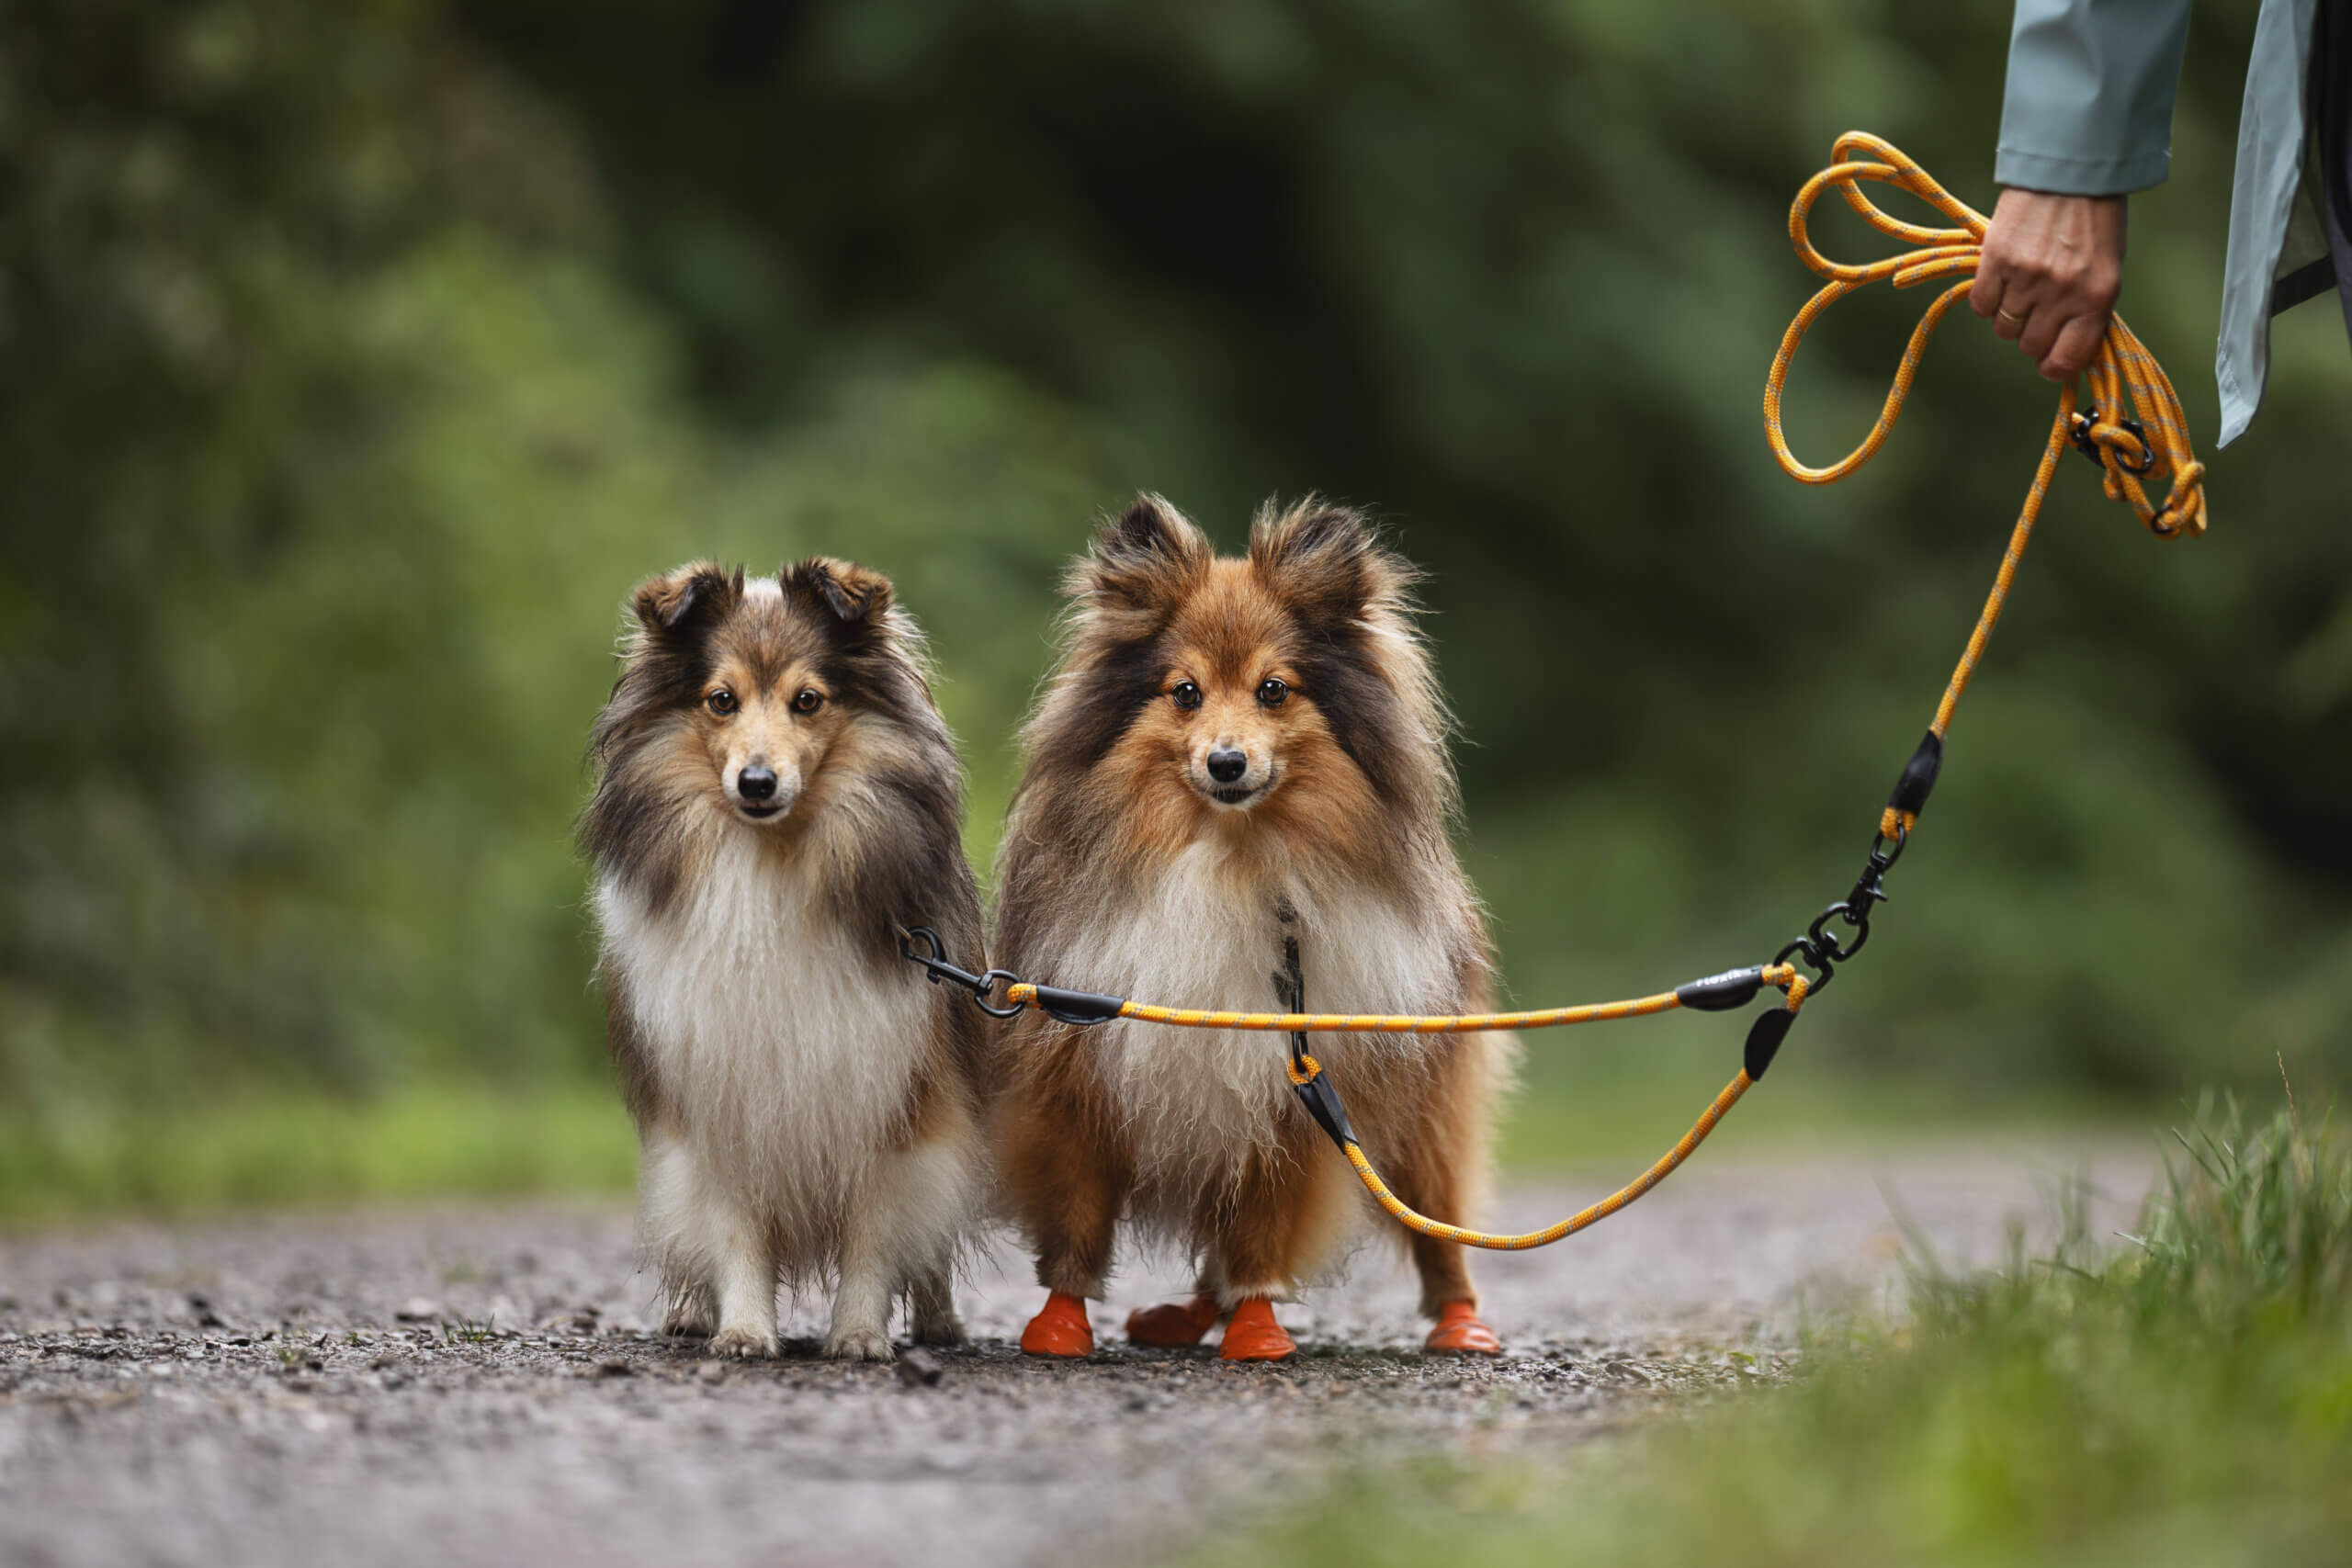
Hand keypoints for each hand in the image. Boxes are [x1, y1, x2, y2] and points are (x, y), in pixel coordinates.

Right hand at [1969, 188, 2127, 380]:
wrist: (2070, 169)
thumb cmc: (2094, 219)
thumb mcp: (2106, 267)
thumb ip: (2087, 307)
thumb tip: (2065, 346)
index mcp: (2097, 297)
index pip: (2067, 359)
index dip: (2054, 367)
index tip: (2049, 362)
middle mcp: (2062, 293)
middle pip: (2029, 345)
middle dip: (2031, 334)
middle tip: (2035, 312)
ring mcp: (2027, 279)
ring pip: (2004, 327)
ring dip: (2008, 314)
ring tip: (2020, 286)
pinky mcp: (1997, 262)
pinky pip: (1981, 306)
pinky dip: (1988, 299)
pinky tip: (2001, 279)